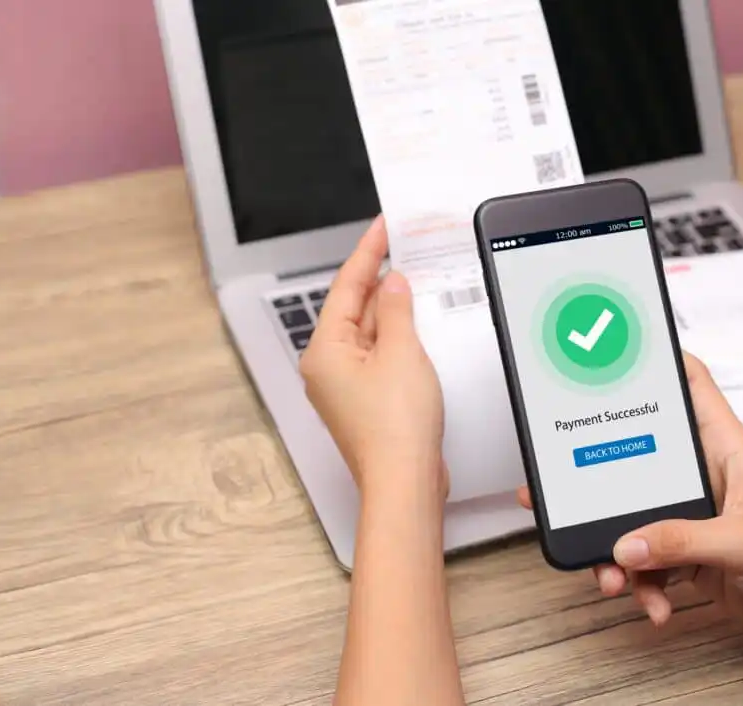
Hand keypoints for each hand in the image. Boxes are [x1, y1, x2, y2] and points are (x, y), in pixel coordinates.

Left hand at [301, 216, 447, 503]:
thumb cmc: (394, 428)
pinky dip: (398, 338)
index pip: (345, 287)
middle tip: (405, 247)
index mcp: (324, 351)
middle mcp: (327, 368)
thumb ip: (395, 310)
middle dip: (381, 280)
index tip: (382, 227)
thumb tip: (392, 284)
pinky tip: (418, 326)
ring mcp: (346, 387)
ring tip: (418, 279)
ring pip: (369, 334)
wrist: (404, 482)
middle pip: (354, 310)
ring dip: (392, 310)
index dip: (368, 252)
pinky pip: (380, 357)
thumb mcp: (401, 352)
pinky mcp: (367, 402)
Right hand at [518, 354, 742, 645]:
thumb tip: (625, 545)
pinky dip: (642, 583)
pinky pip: (645, 558)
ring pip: (634, 516)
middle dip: (604, 480)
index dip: (660, 363)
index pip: (694, 386)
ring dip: (618, 551)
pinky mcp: (684, 549)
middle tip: (569, 494)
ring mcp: (690, 513)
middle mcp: (704, 474)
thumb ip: (683, 541)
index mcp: (726, 449)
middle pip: (641, 456)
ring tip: (615, 580)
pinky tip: (654, 605)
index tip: (616, 355)